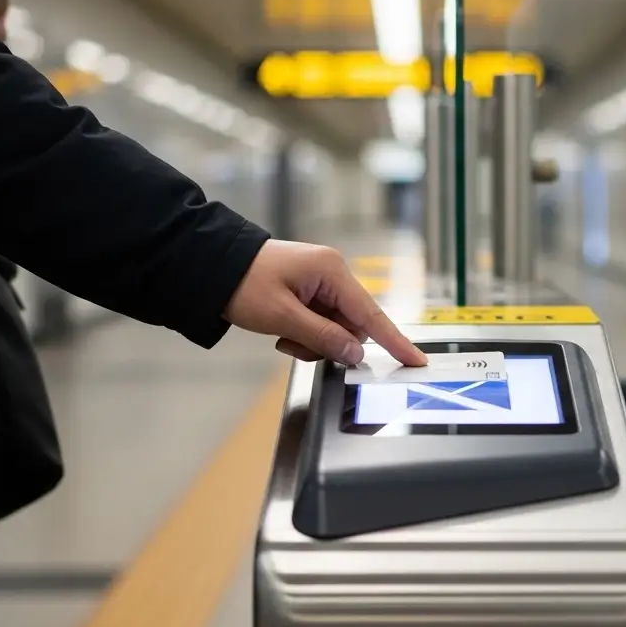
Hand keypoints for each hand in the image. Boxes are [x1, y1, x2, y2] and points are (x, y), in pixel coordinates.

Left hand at [224, 241, 426, 366]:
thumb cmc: (243, 284)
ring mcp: (320, 282)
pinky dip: (304, 334)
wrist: (209, 266)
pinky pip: (320, 323)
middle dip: (328, 343)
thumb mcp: (283, 317)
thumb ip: (323, 338)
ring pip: (334, 328)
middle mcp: (332, 274)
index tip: (416, 360)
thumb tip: (355, 354)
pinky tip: (281, 330)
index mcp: (331, 272)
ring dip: (312, 341)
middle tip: (292, 343)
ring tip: (282, 336)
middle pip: (351, 325)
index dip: (394, 341)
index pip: (371, 314)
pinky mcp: (308, 290)